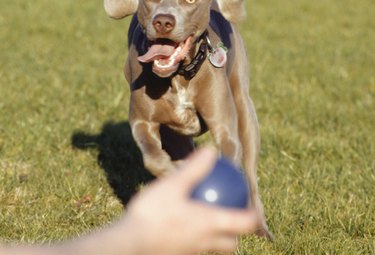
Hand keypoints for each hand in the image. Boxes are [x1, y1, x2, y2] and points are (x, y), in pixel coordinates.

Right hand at [122, 146, 257, 254]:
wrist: (127, 246)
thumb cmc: (153, 214)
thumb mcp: (173, 185)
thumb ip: (194, 169)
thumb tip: (212, 151)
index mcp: (210, 225)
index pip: (244, 223)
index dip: (254, 215)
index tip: (255, 206)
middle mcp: (205, 242)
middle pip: (231, 243)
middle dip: (236, 231)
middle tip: (233, 213)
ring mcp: (191, 252)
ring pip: (213, 247)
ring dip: (217, 236)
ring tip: (208, 217)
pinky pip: (195, 247)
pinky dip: (197, 237)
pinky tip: (183, 223)